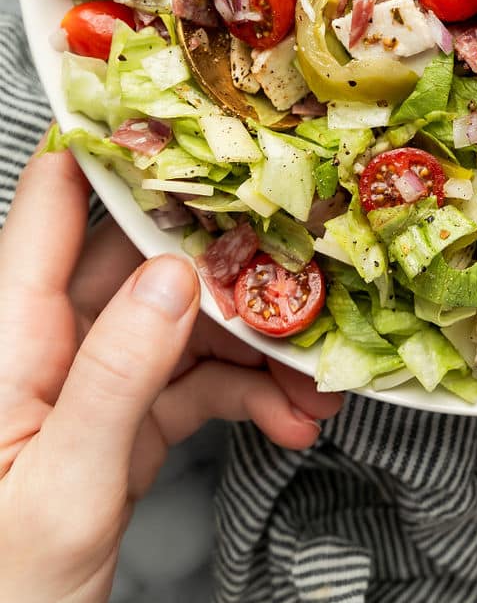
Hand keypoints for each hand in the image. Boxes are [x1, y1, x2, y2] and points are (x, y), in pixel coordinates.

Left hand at [0, 146, 341, 602]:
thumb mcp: (59, 494)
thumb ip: (116, 375)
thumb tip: (178, 275)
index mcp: (8, 334)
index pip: (56, 202)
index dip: (123, 143)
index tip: (204, 108)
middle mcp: (48, 340)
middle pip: (144, 257)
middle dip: (232, 256)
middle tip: (312, 258)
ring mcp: (87, 380)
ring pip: (182, 321)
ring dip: (256, 343)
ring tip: (320, 376)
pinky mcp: (117, 423)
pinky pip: (191, 383)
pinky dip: (245, 396)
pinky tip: (293, 418)